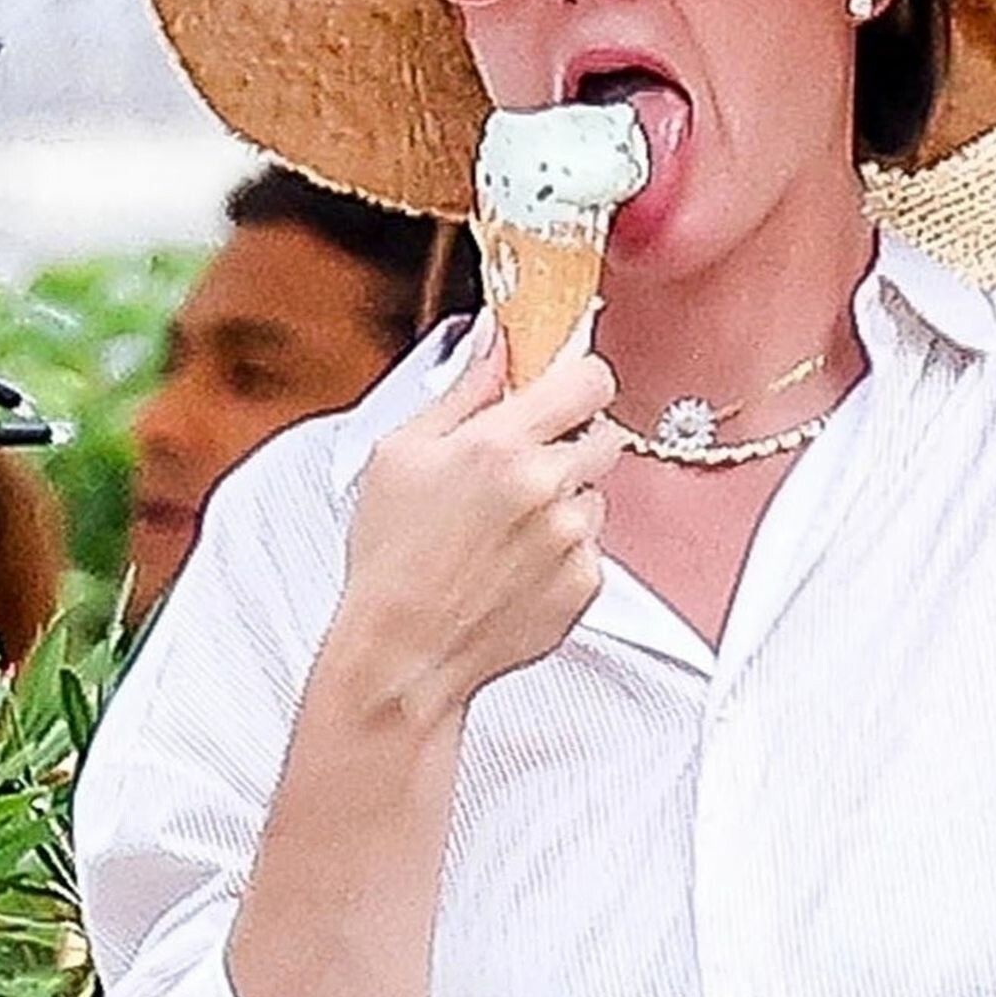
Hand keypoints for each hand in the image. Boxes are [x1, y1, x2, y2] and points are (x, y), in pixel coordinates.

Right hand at [337, 317, 622, 724]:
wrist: (403, 655)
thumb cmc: (392, 561)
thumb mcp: (401, 453)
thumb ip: (463, 388)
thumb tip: (495, 341)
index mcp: (502, 445)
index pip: (589, 379)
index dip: (578, 379)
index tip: (563, 387)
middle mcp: (547, 488)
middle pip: (603, 433)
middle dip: (569, 440)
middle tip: (522, 465)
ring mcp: (572, 538)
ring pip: (597, 492)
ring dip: (566, 498)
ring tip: (507, 525)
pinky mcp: (586, 583)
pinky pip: (593, 546)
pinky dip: (564, 549)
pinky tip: (515, 562)